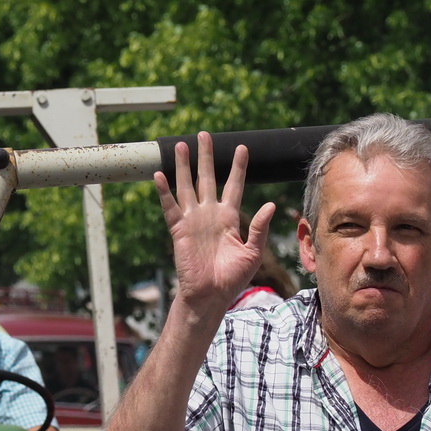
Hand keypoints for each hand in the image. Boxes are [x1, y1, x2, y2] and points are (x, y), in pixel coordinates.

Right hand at [155, 132, 275, 320]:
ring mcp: (193, 220)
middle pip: (208, 178)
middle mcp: (210, 215)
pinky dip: (164, 191)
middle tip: (204, 135)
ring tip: (180, 145)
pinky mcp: (179, 230)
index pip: (234, 186)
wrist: (211, 296)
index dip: (238, 168)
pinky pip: (170, 206)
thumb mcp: (253, 252)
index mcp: (229, 218)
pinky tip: (159, 174)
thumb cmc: (233, 278)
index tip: (242, 148)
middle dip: (206, 157)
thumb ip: (259, 228)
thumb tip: (271, 205)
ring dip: (183, 166)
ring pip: (187, 186)